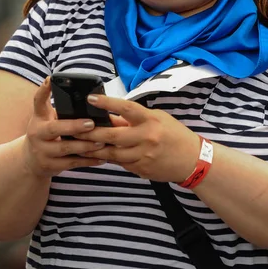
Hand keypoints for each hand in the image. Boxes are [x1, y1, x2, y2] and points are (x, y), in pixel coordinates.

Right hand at [22, 78, 105, 176]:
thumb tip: (86, 95)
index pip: (38, 101)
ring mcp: (42, 152)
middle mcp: (37, 134)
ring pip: (65, 149)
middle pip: (54, 129)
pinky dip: (87, 161)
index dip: (43, 90)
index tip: (51, 79)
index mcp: (38, 118)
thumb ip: (61, 109)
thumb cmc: (45, 133)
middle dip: (73, 126)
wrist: (30, 160)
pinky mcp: (50, 166)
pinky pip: (71, 163)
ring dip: (85, 146)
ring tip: (102, 142)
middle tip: (91, 123)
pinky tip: (101, 158)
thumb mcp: (46, 118)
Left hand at [79, 95, 200, 182]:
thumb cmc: (174, 134)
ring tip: (79, 144)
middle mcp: (146, 138)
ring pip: (113, 154)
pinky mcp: (141, 170)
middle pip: (113, 136)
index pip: (126, 108)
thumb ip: (134, 119)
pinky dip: (110, 158)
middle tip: (74, 129)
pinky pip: (121, 164)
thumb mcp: (156, 119)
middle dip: (91, 133)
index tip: (91, 98)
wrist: (192, 160)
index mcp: (150, 120)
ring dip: (95, 149)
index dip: (107, 103)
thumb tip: (111, 117)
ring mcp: (143, 156)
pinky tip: (98, 154)